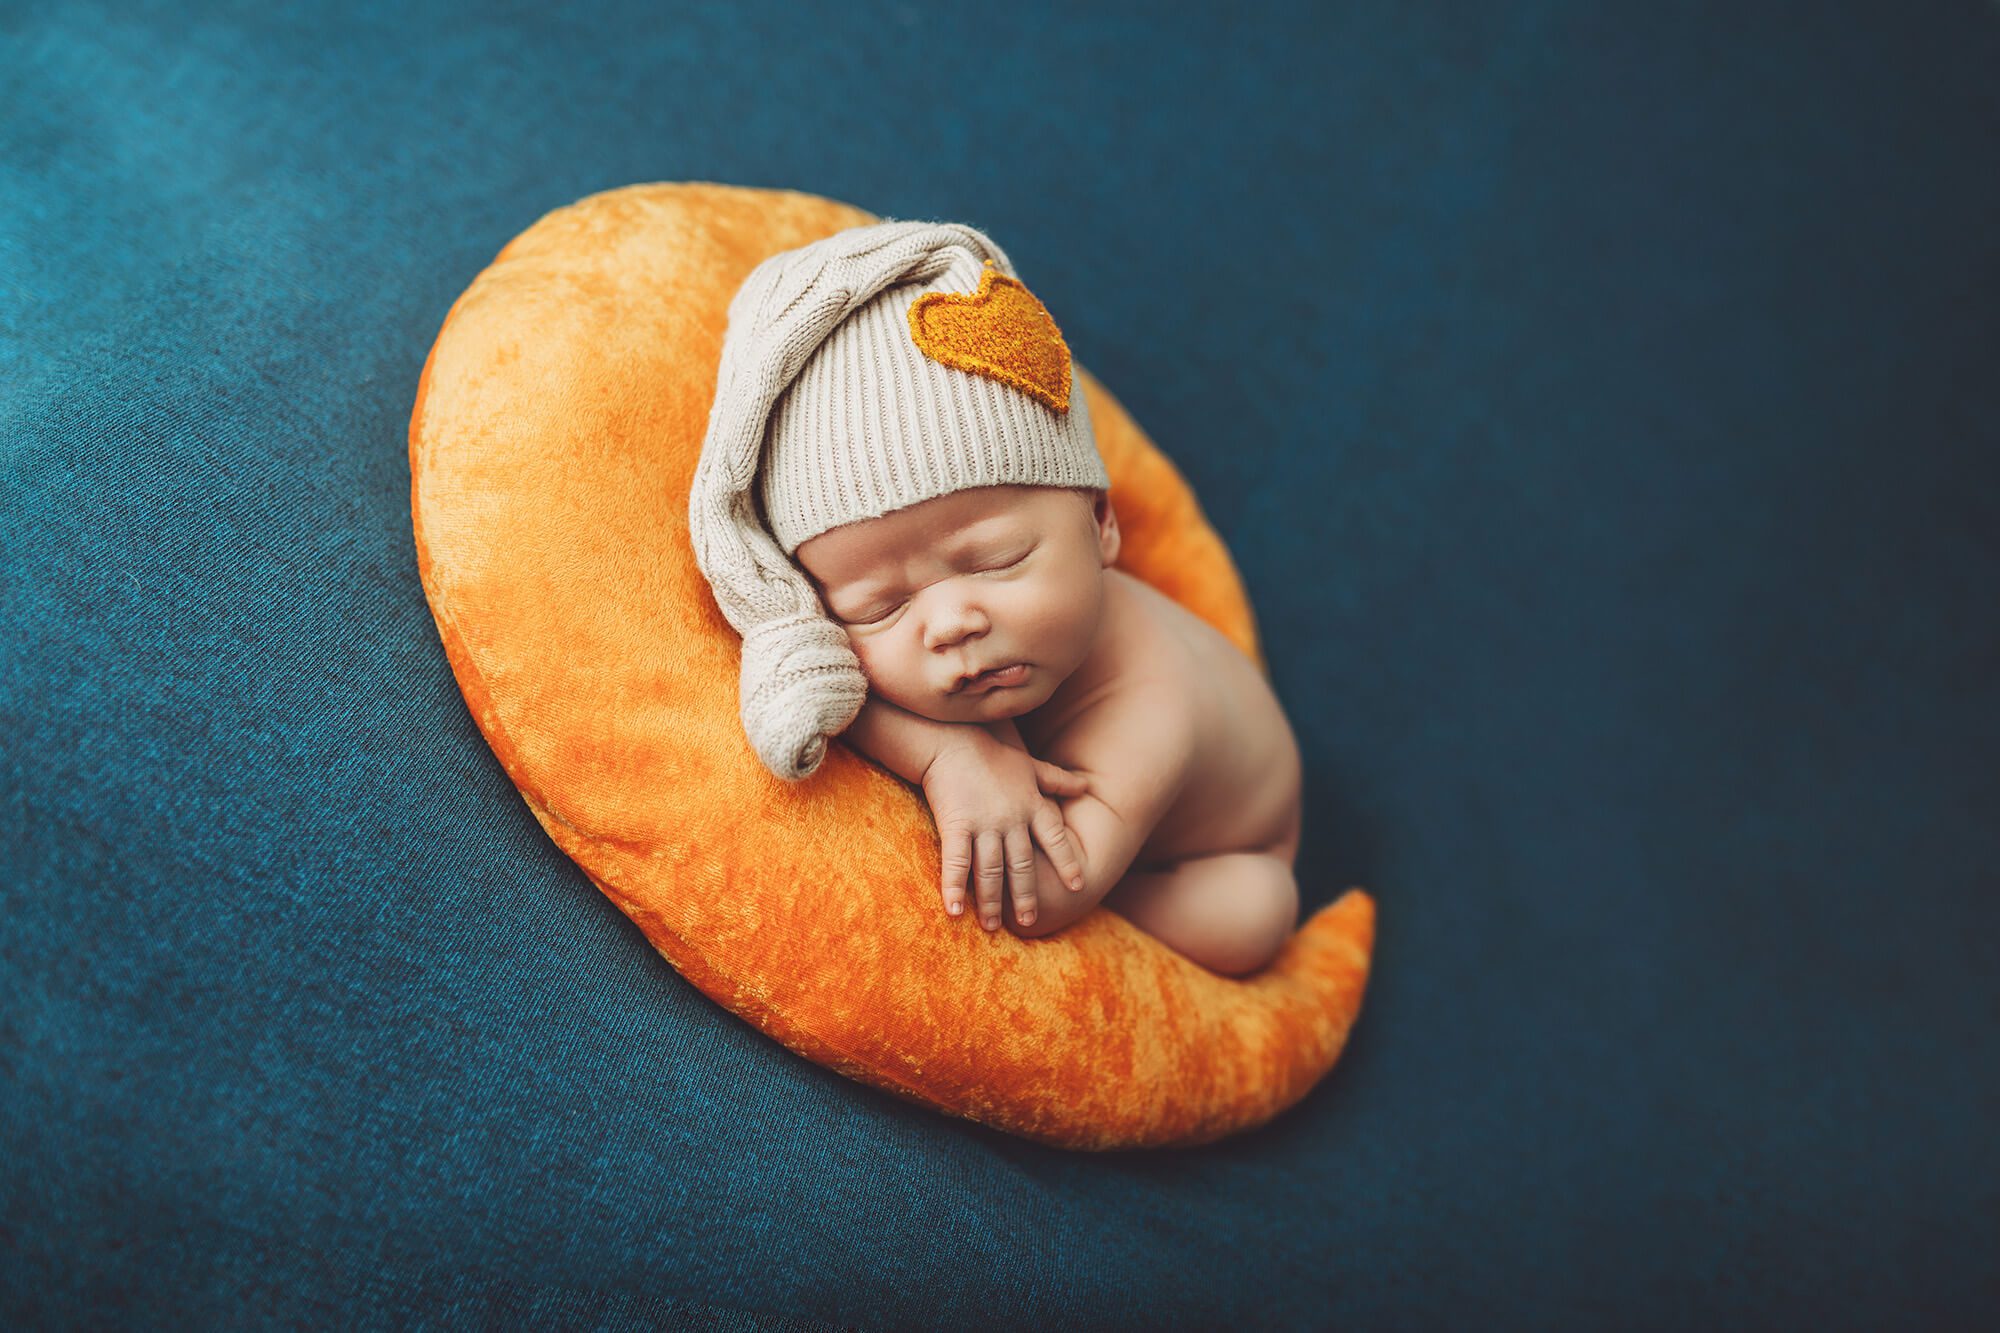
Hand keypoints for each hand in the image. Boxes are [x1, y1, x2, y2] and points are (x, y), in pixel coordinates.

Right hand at [920, 730, 1089, 931]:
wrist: (951, 739)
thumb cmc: (991, 754)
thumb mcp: (1030, 765)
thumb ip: (1058, 780)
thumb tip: (1087, 785)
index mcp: (1033, 805)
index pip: (1056, 840)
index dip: (1067, 863)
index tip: (1077, 886)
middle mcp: (1013, 819)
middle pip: (1023, 865)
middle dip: (1025, 895)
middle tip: (1028, 921)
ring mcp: (985, 824)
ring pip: (991, 871)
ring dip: (991, 901)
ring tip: (991, 926)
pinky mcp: (956, 825)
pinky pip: (957, 863)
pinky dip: (955, 888)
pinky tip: (955, 912)